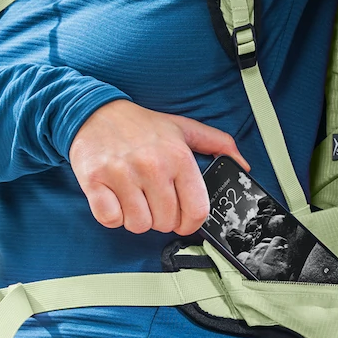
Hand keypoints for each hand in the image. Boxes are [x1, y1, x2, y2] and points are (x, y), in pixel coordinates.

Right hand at [68, 99, 249, 234]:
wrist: (95, 113)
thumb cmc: (141, 125)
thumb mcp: (183, 128)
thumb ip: (217, 144)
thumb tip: (242, 165)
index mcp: (178, 157)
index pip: (196, 210)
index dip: (190, 223)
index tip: (182, 220)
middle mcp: (152, 166)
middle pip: (165, 223)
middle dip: (161, 219)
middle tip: (153, 201)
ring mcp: (122, 175)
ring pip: (139, 225)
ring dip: (136, 218)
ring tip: (134, 197)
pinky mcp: (95, 182)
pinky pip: (111, 219)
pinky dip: (113, 215)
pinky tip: (115, 198)